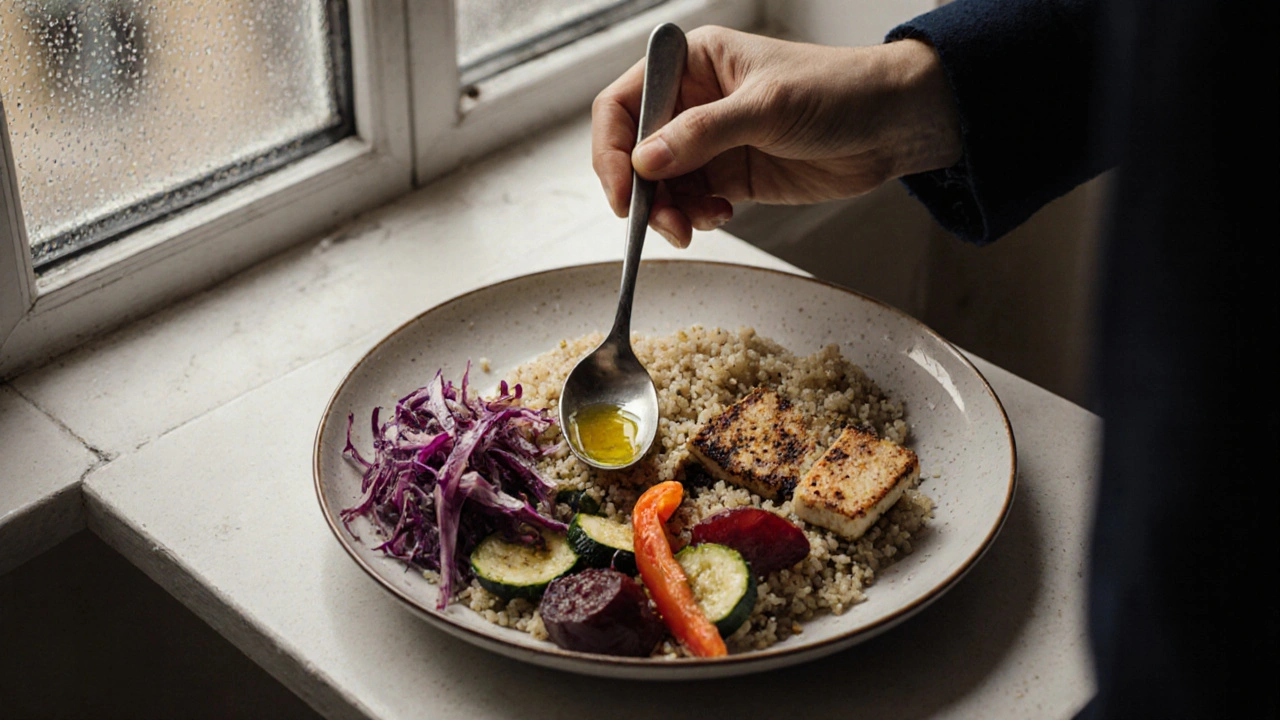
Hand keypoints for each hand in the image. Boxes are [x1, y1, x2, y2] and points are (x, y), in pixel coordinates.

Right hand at [591, 27, 961, 247]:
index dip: (612, 149)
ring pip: (662, 185)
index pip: (624, 104)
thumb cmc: (838, 91)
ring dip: (669, 212)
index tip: (623, 191)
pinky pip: (692, 202)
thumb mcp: (766, 107)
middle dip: (643, 192)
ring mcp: (711, 141)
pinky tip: (720, 216)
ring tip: (693, 227)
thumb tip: (644, 162)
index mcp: (693, 63)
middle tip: (660, 223)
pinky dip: (695, 217)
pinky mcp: (732, 175)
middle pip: (635, 152)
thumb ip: (701, 134)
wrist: (893, 125)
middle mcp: (694, 101)